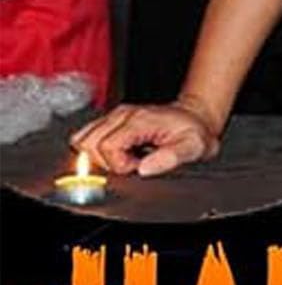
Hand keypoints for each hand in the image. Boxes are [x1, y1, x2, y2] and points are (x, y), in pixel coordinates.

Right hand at [69, 95, 222, 177]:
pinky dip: (93, 151)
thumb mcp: (192, 147)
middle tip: (128, 165)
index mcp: (139, 121)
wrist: (196, 118)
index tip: (135, 167)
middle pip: (87, 144)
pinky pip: (87, 137)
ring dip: (95, 157)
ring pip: (82, 140)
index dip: (118, 165)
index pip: (106, 147)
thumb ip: (171, 157)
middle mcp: (123, 115)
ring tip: (121, 160)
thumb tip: (145, 169)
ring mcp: (116, 116)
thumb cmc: (193, 132)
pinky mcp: (112, 121)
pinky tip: (114, 155)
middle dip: (102, 163)